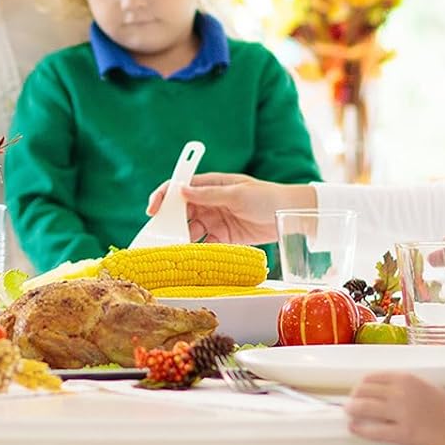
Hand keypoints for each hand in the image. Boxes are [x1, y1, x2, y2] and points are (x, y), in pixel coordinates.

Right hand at [143, 173, 313, 244]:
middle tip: (160, 238)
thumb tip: (181, 191)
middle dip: (169, 224)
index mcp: (210, 185)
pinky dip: (196, 252)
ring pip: (190, 230)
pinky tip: (191, 259)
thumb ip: (209, 195)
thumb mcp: (237, 194)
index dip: (163, 197)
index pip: (180, 188)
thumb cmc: (266, 198)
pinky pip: (205, 245)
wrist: (291, 217)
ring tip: (174, 252)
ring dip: (182, 240)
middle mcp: (209, 203)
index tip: (152, 211)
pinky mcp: (224, 238)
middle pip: (181, 213)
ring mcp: (215, 221)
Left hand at [347, 371, 444, 444]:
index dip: (361, 385)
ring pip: (364, 408)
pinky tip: (355, 429)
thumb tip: (378, 389)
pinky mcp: (403, 433)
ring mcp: (401, 413)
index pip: (371, 377)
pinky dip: (360, 430)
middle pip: (364, 391)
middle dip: (354, 397)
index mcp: (406, 378)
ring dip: (352, 411)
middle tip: (350, 404)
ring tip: (349, 414)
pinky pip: (374, 431)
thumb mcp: (423, 386)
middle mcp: (401, 393)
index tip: (358, 391)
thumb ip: (401, 385)